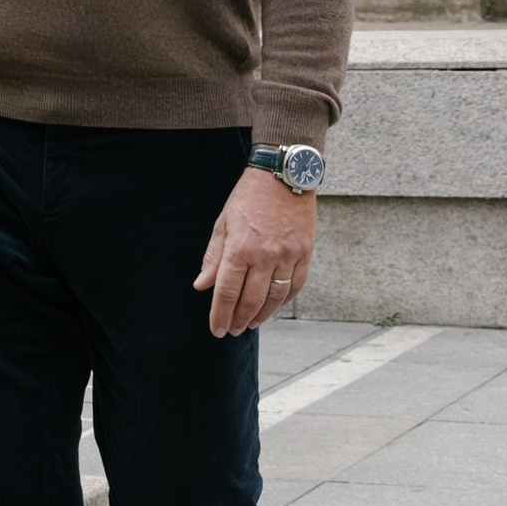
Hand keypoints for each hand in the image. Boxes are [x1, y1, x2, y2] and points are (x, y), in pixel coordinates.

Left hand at [194, 166, 314, 337]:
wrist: (284, 174)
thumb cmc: (248, 197)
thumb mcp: (223, 223)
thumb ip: (213, 257)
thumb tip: (202, 286)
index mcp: (239, 247)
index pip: (227, 292)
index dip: (220, 315)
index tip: (217, 330)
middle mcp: (265, 255)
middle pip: (251, 300)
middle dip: (239, 320)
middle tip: (233, 331)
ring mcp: (288, 255)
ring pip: (276, 297)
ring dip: (262, 315)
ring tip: (251, 323)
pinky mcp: (305, 253)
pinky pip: (296, 285)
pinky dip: (285, 300)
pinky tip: (274, 306)